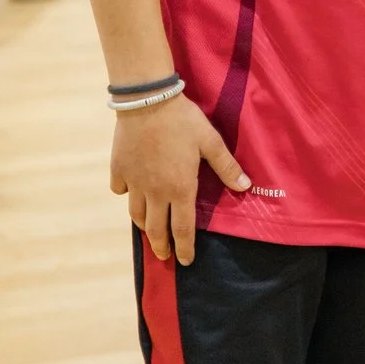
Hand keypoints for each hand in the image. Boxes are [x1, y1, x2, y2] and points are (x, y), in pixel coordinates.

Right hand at [111, 93, 249, 263]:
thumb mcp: (210, 141)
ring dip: (144, 226)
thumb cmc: (183, 121)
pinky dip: (128, 196)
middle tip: (165, 256)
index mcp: (180, 188)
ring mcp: (134, 183)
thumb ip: (226, 166)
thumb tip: (245, 186)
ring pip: (136, 214)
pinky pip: (121, 190)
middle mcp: (155, 192)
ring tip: (149, 231)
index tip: (186, 261)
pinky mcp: (119, 170)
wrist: (147, 102)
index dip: (185, 247)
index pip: (183, 228)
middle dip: (161, 246)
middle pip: (155, 229)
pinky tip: (132, 193)